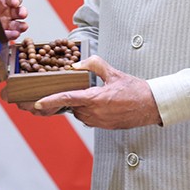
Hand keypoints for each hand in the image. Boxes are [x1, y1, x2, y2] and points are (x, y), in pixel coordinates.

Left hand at [0, 0, 27, 39]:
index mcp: (5, 0)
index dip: (16, 0)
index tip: (15, 2)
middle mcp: (9, 12)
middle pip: (20, 12)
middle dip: (23, 13)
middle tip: (22, 14)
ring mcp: (7, 23)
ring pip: (18, 24)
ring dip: (21, 26)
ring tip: (21, 27)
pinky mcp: (2, 33)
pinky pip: (9, 34)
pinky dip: (13, 35)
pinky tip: (13, 34)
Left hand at [28, 55, 161, 128]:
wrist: (152, 106)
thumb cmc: (134, 89)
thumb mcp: (113, 72)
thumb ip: (94, 64)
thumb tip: (78, 63)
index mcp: (95, 99)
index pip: (67, 99)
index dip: (50, 101)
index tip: (37, 104)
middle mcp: (95, 113)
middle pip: (70, 107)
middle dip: (62, 102)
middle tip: (51, 96)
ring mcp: (99, 122)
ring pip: (78, 113)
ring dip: (76, 105)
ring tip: (80, 95)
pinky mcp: (104, 126)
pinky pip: (88, 118)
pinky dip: (85, 110)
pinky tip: (92, 102)